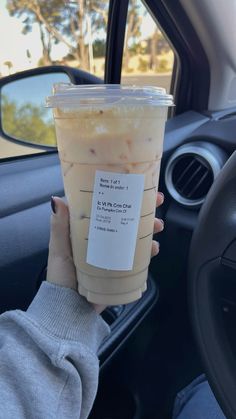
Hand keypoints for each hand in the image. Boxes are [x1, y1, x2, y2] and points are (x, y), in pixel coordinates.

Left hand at [46, 193, 164, 312]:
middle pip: (126, 218)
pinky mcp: (122, 268)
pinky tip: (154, 248)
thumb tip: (56, 200)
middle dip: (143, 209)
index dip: (121, 194)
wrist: (70, 310)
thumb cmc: (61, 277)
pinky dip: (149, 250)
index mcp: (88, 229)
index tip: (134, 184)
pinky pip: (138, 256)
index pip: (106, 205)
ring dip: (149, 228)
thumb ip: (58, 226)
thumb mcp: (58, 249)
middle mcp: (103, 238)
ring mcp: (113, 253)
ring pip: (135, 235)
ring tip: (157, 226)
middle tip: (156, 202)